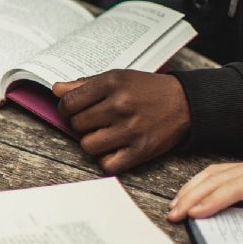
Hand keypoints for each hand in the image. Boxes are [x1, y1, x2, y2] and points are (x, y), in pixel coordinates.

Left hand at [52, 70, 190, 173]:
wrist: (186, 103)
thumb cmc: (147, 90)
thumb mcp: (117, 78)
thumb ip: (84, 85)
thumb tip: (56, 90)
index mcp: (112, 83)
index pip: (68, 103)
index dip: (67, 109)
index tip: (75, 110)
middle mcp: (120, 105)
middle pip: (76, 125)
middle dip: (81, 124)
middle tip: (96, 121)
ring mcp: (131, 129)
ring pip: (87, 146)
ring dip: (92, 142)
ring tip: (105, 134)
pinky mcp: (140, 151)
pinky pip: (106, 164)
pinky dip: (106, 159)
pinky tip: (114, 148)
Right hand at [168, 142, 242, 240]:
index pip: (235, 188)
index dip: (212, 201)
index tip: (194, 213)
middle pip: (216, 179)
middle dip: (192, 197)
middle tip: (174, 214)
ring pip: (213, 173)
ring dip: (192, 188)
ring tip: (176, 204)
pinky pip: (220, 170)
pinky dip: (201, 181)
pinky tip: (193, 191)